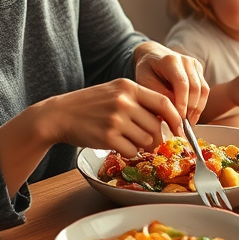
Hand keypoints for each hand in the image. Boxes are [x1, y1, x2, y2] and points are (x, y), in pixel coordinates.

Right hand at [45, 78, 177, 157]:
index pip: (164, 102)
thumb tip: (166, 118)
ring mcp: (116, 119)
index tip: (179, 129)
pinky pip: (132, 151)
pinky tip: (117, 144)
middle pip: (156, 126)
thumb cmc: (90, 105)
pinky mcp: (107, 137)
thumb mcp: (115, 92)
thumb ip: (139, 100)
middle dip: (155, 137)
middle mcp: (124, 101)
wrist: (59, 115)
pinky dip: (128, 152)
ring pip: (146, 140)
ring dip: (141, 145)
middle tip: (146, 140)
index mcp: (128, 87)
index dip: (176, 118)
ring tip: (126, 139)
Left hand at [133, 42, 209, 126]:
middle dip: (191, 109)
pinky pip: (205, 90)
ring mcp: (195, 65)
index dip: (183, 103)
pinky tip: (191, 115)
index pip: (182, 83)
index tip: (179, 119)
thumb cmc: (147, 71)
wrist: (152, 55)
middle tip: (184, 126)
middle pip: (196, 88)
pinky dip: (200, 104)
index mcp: (170, 60)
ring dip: (198, 109)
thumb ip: (159, 96)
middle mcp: (186, 60)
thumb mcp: (145, 83)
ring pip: (204, 90)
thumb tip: (174, 114)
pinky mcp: (199, 71)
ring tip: (189, 123)